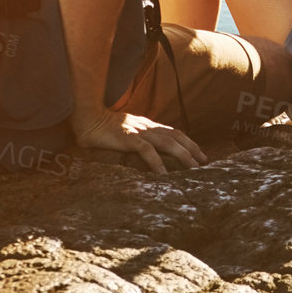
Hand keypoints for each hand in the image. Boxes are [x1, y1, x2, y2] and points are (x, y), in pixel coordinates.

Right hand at [72, 109, 207, 175]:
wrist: (86, 117)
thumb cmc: (103, 127)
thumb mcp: (125, 132)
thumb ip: (137, 140)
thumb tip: (147, 152)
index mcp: (147, 125)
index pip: (173, 132)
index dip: (188, 142)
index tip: (200, 154)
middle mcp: (146, 127)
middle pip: (175, 135)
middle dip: (192, 148)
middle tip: (204, 162)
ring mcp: (138, 131)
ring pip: (166, 142)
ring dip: (182, 154)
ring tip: (193, 167)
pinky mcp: (127, 139)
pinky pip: (146, 151)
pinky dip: (157, 162)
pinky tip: (164, 175)